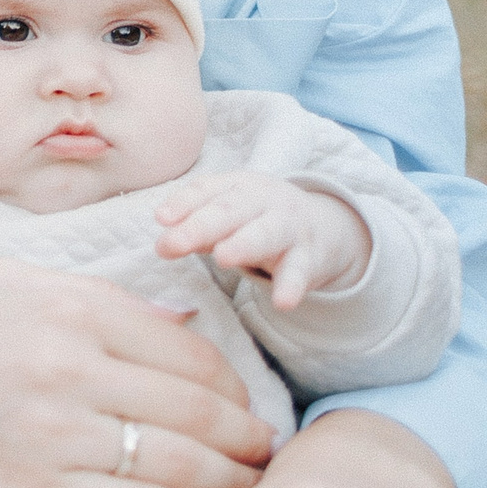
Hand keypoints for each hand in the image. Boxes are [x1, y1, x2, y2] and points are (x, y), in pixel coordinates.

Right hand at [0, 259, 274, 487]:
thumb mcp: (4, 286)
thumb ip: (95, 296)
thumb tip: (180, 322)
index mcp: (64, 302)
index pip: (186, 349)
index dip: (233, 385)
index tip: (248, 407)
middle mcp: (66, 361)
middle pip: (198, 408)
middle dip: (249, 438)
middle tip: (270, 455)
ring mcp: (54, 430)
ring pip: (183, 463)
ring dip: (235, 483)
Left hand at [156, 171, 372, 310]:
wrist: (326, 226)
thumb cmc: (258, 218)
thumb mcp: (228, 214)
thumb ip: (195, 226)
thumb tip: (164, 243)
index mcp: (237, 185)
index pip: (207, 190)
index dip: (183, 203)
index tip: (160, 218)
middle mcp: (264, 200)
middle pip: (230, 211)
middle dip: (199, 226)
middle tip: (171, 244)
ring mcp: (289, 227)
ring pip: (265, 233)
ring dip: (243, 244)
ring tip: (222, 258)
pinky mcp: (309, 257)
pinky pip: (300, 272)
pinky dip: (291, 286)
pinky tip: (282, 302)